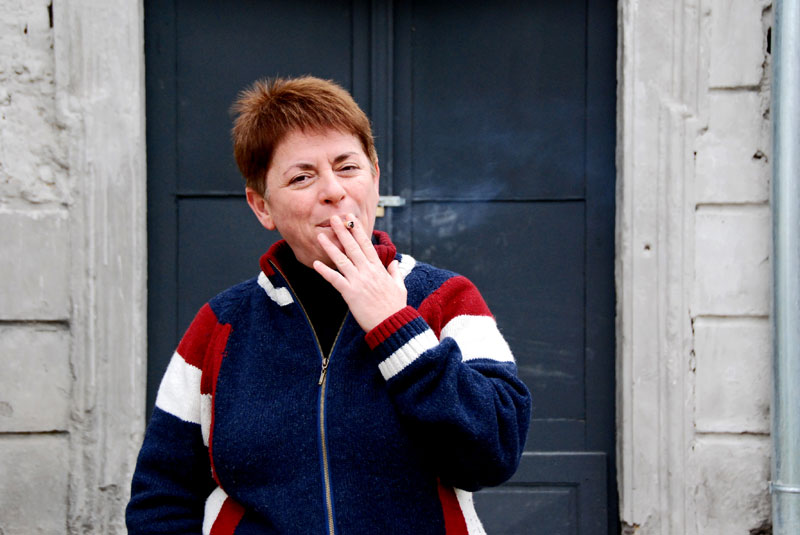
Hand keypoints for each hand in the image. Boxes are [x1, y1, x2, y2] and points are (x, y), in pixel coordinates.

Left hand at [313, 214, 406, 331]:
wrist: (392, 323)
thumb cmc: (395, 306)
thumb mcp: (399, 286)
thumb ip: (395, 272)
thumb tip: (393, 262)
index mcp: (378, 268)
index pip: (366, 244)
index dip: (357, 230)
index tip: (351, 219)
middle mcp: (367, 271)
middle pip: (352, 247)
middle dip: (342, 231)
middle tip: (333, 218)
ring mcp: (358, 281)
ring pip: (341, 260)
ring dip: (330, 247)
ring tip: (320, 235)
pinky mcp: (350, 293)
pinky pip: (335, 280)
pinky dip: (325, 271)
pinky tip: (315, 264)